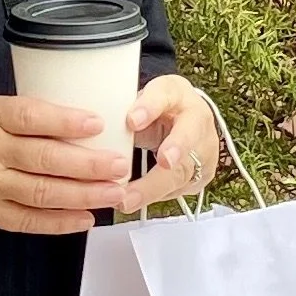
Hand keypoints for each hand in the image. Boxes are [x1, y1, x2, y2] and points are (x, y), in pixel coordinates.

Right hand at [0, 94, 130, 235]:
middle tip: (119, 165)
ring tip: (112, 194)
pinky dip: (56, 222)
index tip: (97, 122)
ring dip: (82, 195)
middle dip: (88, 164)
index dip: (65, 120)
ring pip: (41, 192)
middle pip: (45, 158)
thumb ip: (20, 116)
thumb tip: (71, 122)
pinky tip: (83, 219)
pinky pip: (24, 220)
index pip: (30, 116)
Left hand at [119, 75, 220, 214]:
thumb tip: (91, 130)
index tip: (132, 120)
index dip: (150, 107)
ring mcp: (204, 147)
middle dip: (175, 149)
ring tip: (127, 200)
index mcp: (175, 93)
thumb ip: (121, 111)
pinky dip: (153, 197)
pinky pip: (179, 188)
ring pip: (183, 170)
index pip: (164, 95)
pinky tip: (132, 202)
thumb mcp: (137, 101)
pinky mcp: (202, 173)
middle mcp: (196, 119)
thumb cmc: (154, 109)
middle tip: (162, 162)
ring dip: (154, 187)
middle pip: (187, 135)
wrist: (184, 120)